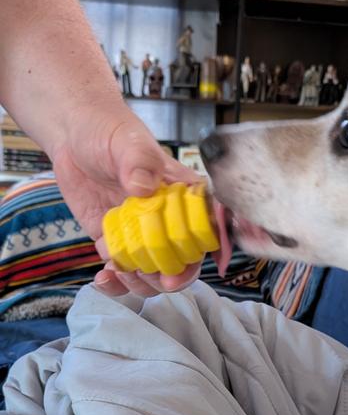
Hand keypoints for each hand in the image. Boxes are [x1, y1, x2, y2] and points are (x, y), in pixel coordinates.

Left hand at [50, 99, 201, 296]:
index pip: (206, 228)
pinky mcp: (115, 241)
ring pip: (154, 273)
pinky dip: (115, 283)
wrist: (73, 137)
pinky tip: (103, 278)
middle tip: (153, 275)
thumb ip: (138, 160)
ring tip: (121, 273)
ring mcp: (141, 233)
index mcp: (182, 196)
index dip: (205, 251)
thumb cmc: (109, 131)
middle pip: (184, 260)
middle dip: (171, 276)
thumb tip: (143, 187)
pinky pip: (122, 271)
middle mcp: (167, 219)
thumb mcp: (126, 141)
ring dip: (142, 284)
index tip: (189, 262)